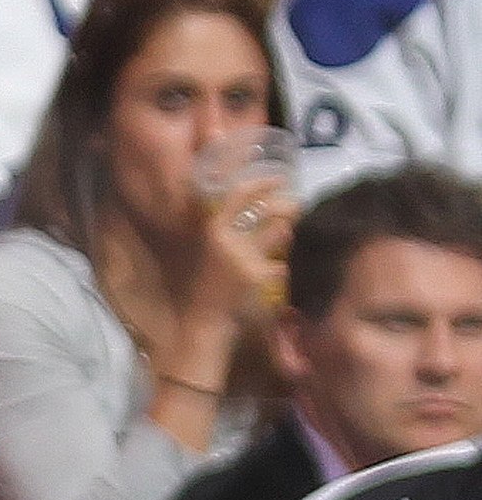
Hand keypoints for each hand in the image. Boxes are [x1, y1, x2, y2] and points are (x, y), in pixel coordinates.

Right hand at [190, 179, 294, 332]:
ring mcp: (243, 259)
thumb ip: (229, 233)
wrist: (201, 322)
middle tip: (297, 206)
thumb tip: (259, 212)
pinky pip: (280, 267)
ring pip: (279, 233)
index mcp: (213, 230)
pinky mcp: (256, 278)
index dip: (262, 183)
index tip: (280, 178)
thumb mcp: (211, 252)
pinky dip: (281, 270)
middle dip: (287, 206)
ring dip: (287, 232)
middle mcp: (228, 240)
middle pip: (267, 210)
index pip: (239, 194)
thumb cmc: (205, 286)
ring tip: (290, 234)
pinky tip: (280, 273)